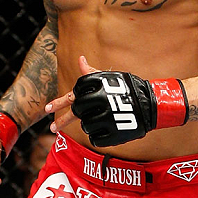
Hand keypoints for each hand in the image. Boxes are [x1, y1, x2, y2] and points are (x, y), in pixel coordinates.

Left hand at [46, 56, 187, 146]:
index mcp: (96, 85)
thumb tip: (80, 59)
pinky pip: (95, 138)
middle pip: (75, 112)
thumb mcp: (110, 77)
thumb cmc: (128, 88)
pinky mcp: (112, 133)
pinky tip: (103, 131)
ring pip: (85, 126)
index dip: (58, 103)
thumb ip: (91, 73)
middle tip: (54, 126)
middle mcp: (98, 100)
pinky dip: (96, 136)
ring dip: (87, 125)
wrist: (151, 105)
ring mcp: (105, 117)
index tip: (46, 109)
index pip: (72, 94)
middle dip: (65, 119)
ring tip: (97, 122)